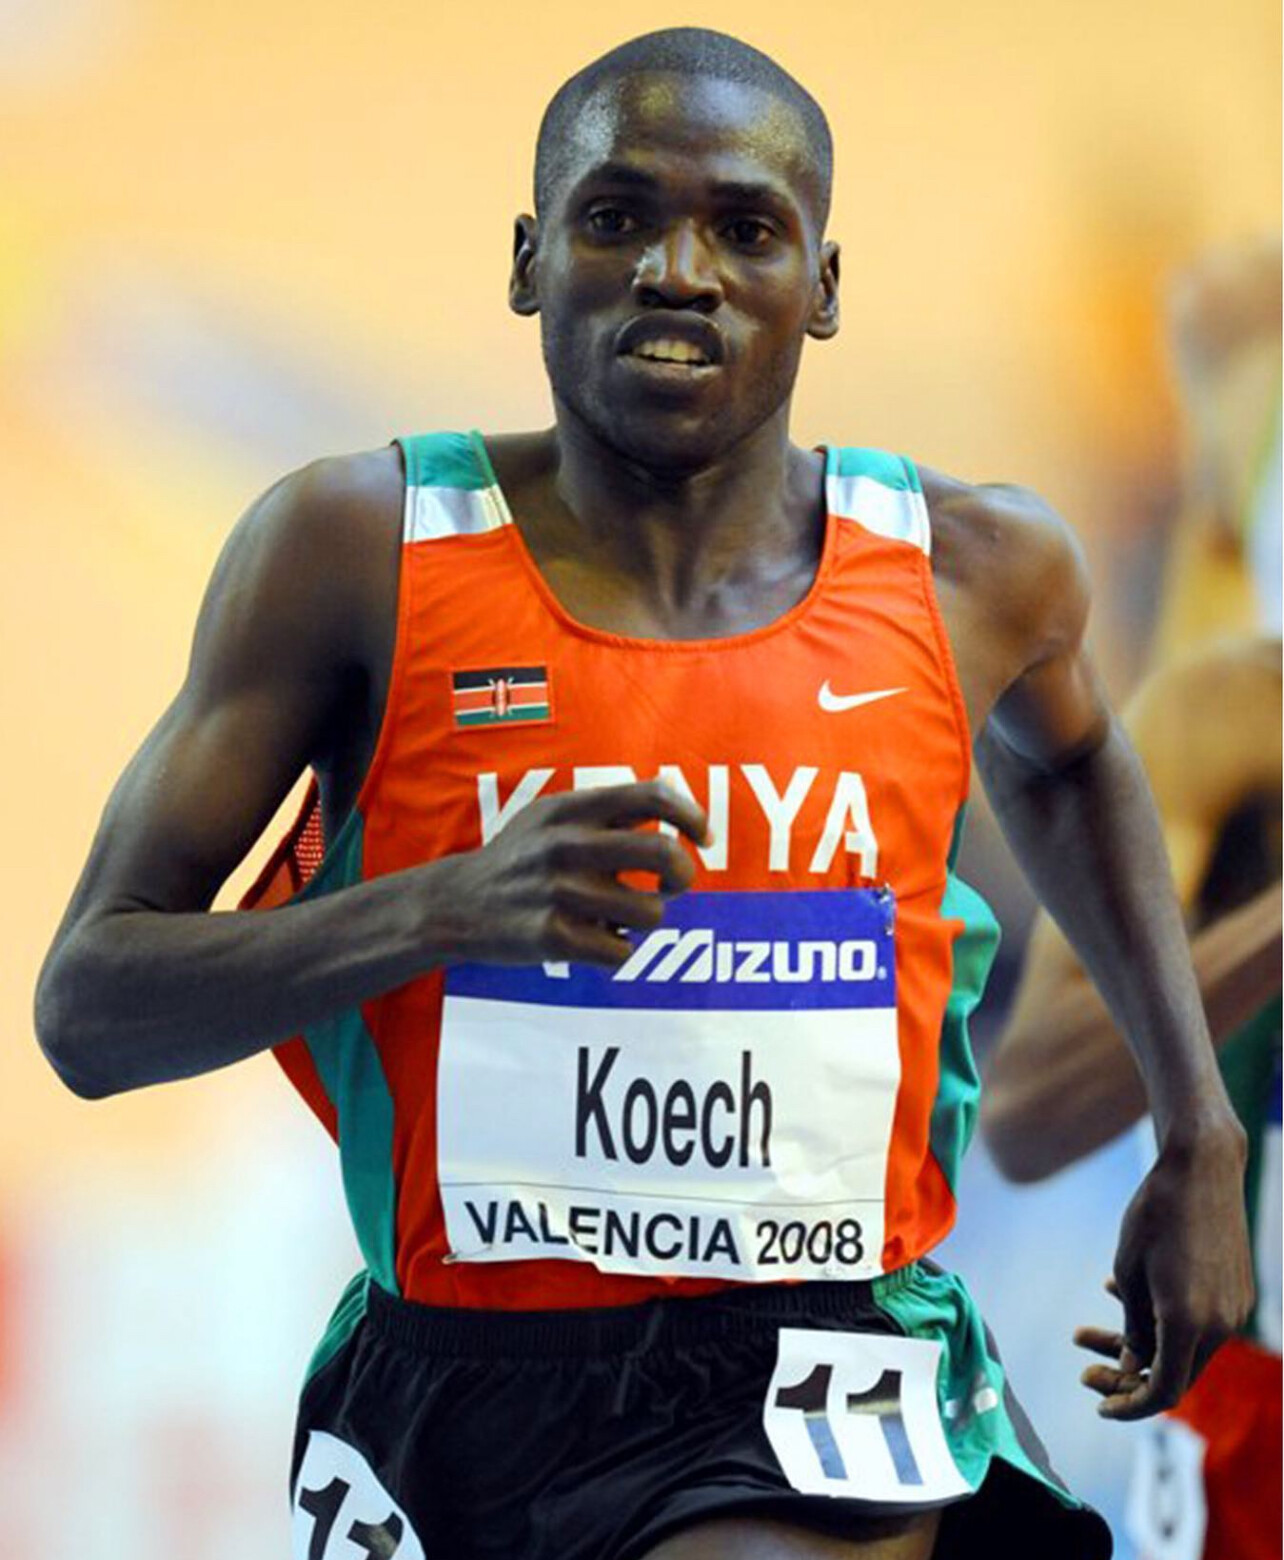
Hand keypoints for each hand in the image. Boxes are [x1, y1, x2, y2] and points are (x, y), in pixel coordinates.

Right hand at [426, 779, 709, 968]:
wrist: (454, 904)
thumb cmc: (519, 859)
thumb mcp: (551, 816)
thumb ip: (605, 809)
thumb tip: (673, 799)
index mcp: (573, 809)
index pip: (654, 796)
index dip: (692, 816)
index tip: (703, 837)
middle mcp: (568, 845)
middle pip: (665, 855)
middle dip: (682, 877)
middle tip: (671, 886)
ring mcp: (560, 892)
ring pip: (650, 914)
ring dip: (643, 921)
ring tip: (617, 918)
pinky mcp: (552, 936)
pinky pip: (621, 952)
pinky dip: (615, 951)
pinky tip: (591, 941)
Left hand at [1074, 1117, 1252, 1419]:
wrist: (1202, 1166)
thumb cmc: (1156, 1212)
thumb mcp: (1128, 1269)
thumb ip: (1133, 1326)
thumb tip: (1132, 1368)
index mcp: (1189, 1324)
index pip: (1163, 1392)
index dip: (1129, 1407)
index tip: (1097, 1405)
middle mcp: (1220, 1325)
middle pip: (1173, 1374)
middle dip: (1125, 1377)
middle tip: (1082, 1365)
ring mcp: (1233, 1310)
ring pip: (1182, 1347)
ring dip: (1136, 1345)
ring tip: (1083, 1330)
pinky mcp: (1236, 1292)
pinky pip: (1196, 1323)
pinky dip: (1160, 1322)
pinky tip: (1117, 1294)